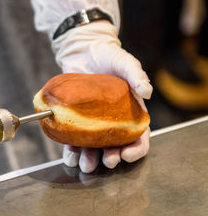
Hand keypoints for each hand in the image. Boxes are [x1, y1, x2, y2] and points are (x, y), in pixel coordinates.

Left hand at [52, 21, 152, 172]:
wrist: (83, 50)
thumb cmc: (109, 55)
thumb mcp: (126, 62)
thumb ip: (137, 75)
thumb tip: (147, 92)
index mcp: (131, 113)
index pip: (139, 138)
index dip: (135, 150)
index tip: (126, 155)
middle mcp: (114, 122)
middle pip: (116, 147)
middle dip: (111, 158)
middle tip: (106, 162)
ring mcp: (94, 123)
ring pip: (94, 148)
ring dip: (89, 159)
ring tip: (83, 165)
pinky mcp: (76, 119)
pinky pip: (74, 138)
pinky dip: (71, 149)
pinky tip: (68, 156)